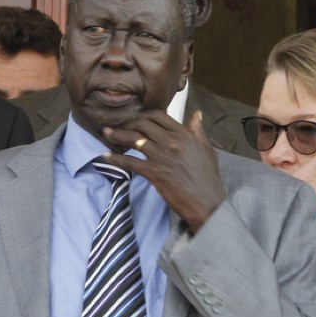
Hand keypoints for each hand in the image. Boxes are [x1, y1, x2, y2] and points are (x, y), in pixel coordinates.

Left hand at [102, 110, 226, 232]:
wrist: (207, 202)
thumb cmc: (209, 178)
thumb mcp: (207, 150)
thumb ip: (198, 131)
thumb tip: (197, 114)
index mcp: (184, 135)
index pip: (159, 116)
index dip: (144, 115)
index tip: (137, 118)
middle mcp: (171, 141)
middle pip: (142, 124)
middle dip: (127, 123)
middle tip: (119, 126)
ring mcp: (161, 156)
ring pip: (133, 139)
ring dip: (116, 135)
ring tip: (106, 133)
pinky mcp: (153, 172)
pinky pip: (129, 162)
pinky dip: (115, 158)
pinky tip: (106, 156)